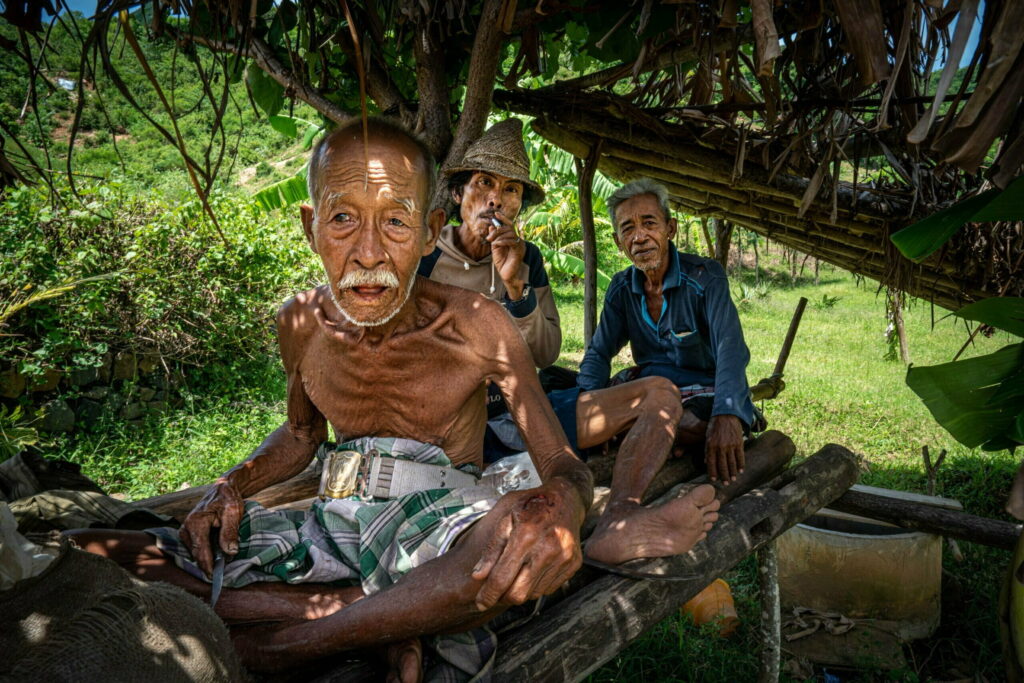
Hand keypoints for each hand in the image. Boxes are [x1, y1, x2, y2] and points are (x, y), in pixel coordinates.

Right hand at [179, 479, 243, 575]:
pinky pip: (197, 549)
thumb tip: (229, 553)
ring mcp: (185, 532)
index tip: (216, 579)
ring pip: (196, 553)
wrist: (223, 488)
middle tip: (224, 574)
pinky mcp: (188, 534)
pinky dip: (207, 553)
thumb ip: (230, 531)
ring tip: (223, 563)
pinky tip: (218, 556)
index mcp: (195, 523)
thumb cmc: (228, 498)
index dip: (208, 566)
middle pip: (197, 554)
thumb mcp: (233, 512)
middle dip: (209, 565)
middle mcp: (186, 528)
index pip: (201, 551)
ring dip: (209, 559)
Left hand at [470, 480, 584, 610]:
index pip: (502, 577)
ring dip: (521, 590)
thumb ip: (492, 550)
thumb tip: (479, 576)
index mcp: (526, 535)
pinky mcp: (573, 564)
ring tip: (517, 573)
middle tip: (496, 591)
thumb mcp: (505, 520)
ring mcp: (563, 558)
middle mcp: (548, 548)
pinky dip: (536, 585)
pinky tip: (533, 569)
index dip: (488, 595)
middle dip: (503, 597)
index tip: (481, 602)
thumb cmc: (531, 507)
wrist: (564, 499)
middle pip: (519, 593)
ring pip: (533, 594)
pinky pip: (549, 588)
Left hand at [486, 211, 525, 298]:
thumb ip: (494, 238)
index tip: (496, 214)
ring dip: (499, 236)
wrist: (507, 275)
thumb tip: (491, 226)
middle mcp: (518, 240)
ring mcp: (520, 245)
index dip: (503, 219)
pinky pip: (512, 241)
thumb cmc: (502, 263)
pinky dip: (503, 241)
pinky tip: (497, 244)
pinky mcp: (519, 250)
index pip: (509, 225)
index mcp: (512, 239)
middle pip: (509, 228)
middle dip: (497, 230)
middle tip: (489, 237)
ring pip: (510, 233)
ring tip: (492, 242)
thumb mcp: (495, 248)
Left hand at [705, 415, 744, 483]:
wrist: (726, 415)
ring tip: (733, 480)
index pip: (711, 463)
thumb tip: (707, 462)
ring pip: (732, 463)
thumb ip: (707, 450)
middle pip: (723, 465)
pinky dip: (741, 464)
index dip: (712, 472)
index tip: (714, 480)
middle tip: (726, 483)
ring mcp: (731, 445)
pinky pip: (740, 456)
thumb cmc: (715, 426)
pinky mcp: (739, 443)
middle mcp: (721, 447)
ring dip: (733, 473)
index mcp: (711, 446)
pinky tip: (741, 471)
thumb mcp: (707, 437)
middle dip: (724, 476)